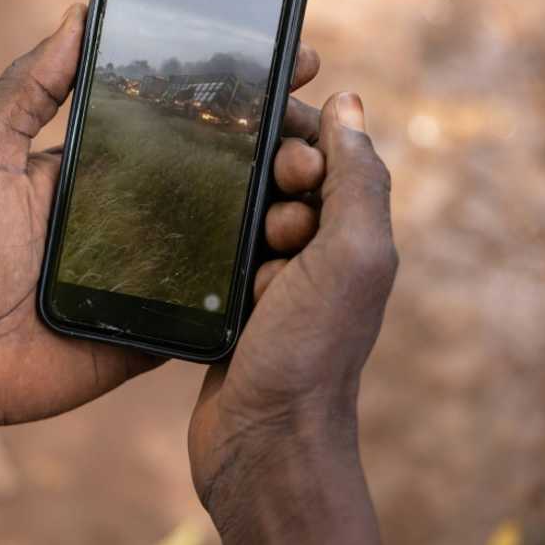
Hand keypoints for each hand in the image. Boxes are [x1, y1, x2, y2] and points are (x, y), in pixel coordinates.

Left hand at [0, 4, 326, 442]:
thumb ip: (25, 89)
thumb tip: (77, 16)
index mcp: (97, 166)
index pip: (175, 119)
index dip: (228, 93)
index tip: (285, 62)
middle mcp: (130, 212)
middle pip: (216, 172)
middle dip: (273, 146)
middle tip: (317, 128)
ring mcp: (148, 270)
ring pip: (229, 235)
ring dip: (277, 209)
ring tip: (318, 182)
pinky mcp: (156, 325)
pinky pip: (215, 303)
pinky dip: (255, 283)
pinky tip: (300, 255)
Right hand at [187, 90, 398, 522]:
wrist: (262, 442)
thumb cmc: (310, 352)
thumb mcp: (351, 256)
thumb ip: (357, 180)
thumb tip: (349, 102)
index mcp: (353, 236)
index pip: (331, 157)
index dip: (304, 143)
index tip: (281, 163)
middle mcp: (316, 255)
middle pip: (280, 181)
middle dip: (265, 183)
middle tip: (266, 221)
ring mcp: (269, 282)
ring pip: (240, 217)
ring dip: (230, 222)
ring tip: (233, 256)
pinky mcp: (227, 307)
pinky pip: (212, 257)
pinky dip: (204, 252)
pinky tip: (188, 258)